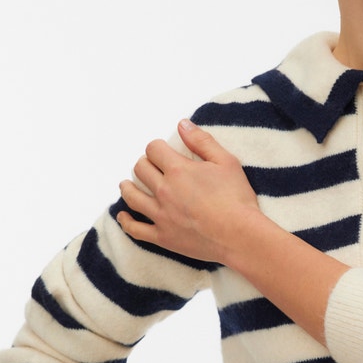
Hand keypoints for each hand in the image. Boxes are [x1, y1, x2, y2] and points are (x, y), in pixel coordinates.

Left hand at [117, 119, 257, 264]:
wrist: (240, 236)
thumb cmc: (237, 198)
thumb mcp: (226, 161)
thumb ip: (201, 141)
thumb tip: (182, 124)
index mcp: (178, 170)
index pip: (154, 149)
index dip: (157, 147)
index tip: (162, 151)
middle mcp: (164, 191)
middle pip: (140, 170)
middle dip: (145, 164)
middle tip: (152, 167)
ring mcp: (161, 215)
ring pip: (132, 196)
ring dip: (127, 187)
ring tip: (127, 184)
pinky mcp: (163, 237)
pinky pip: (135, 229)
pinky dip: (126, 221)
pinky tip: (123, 216)